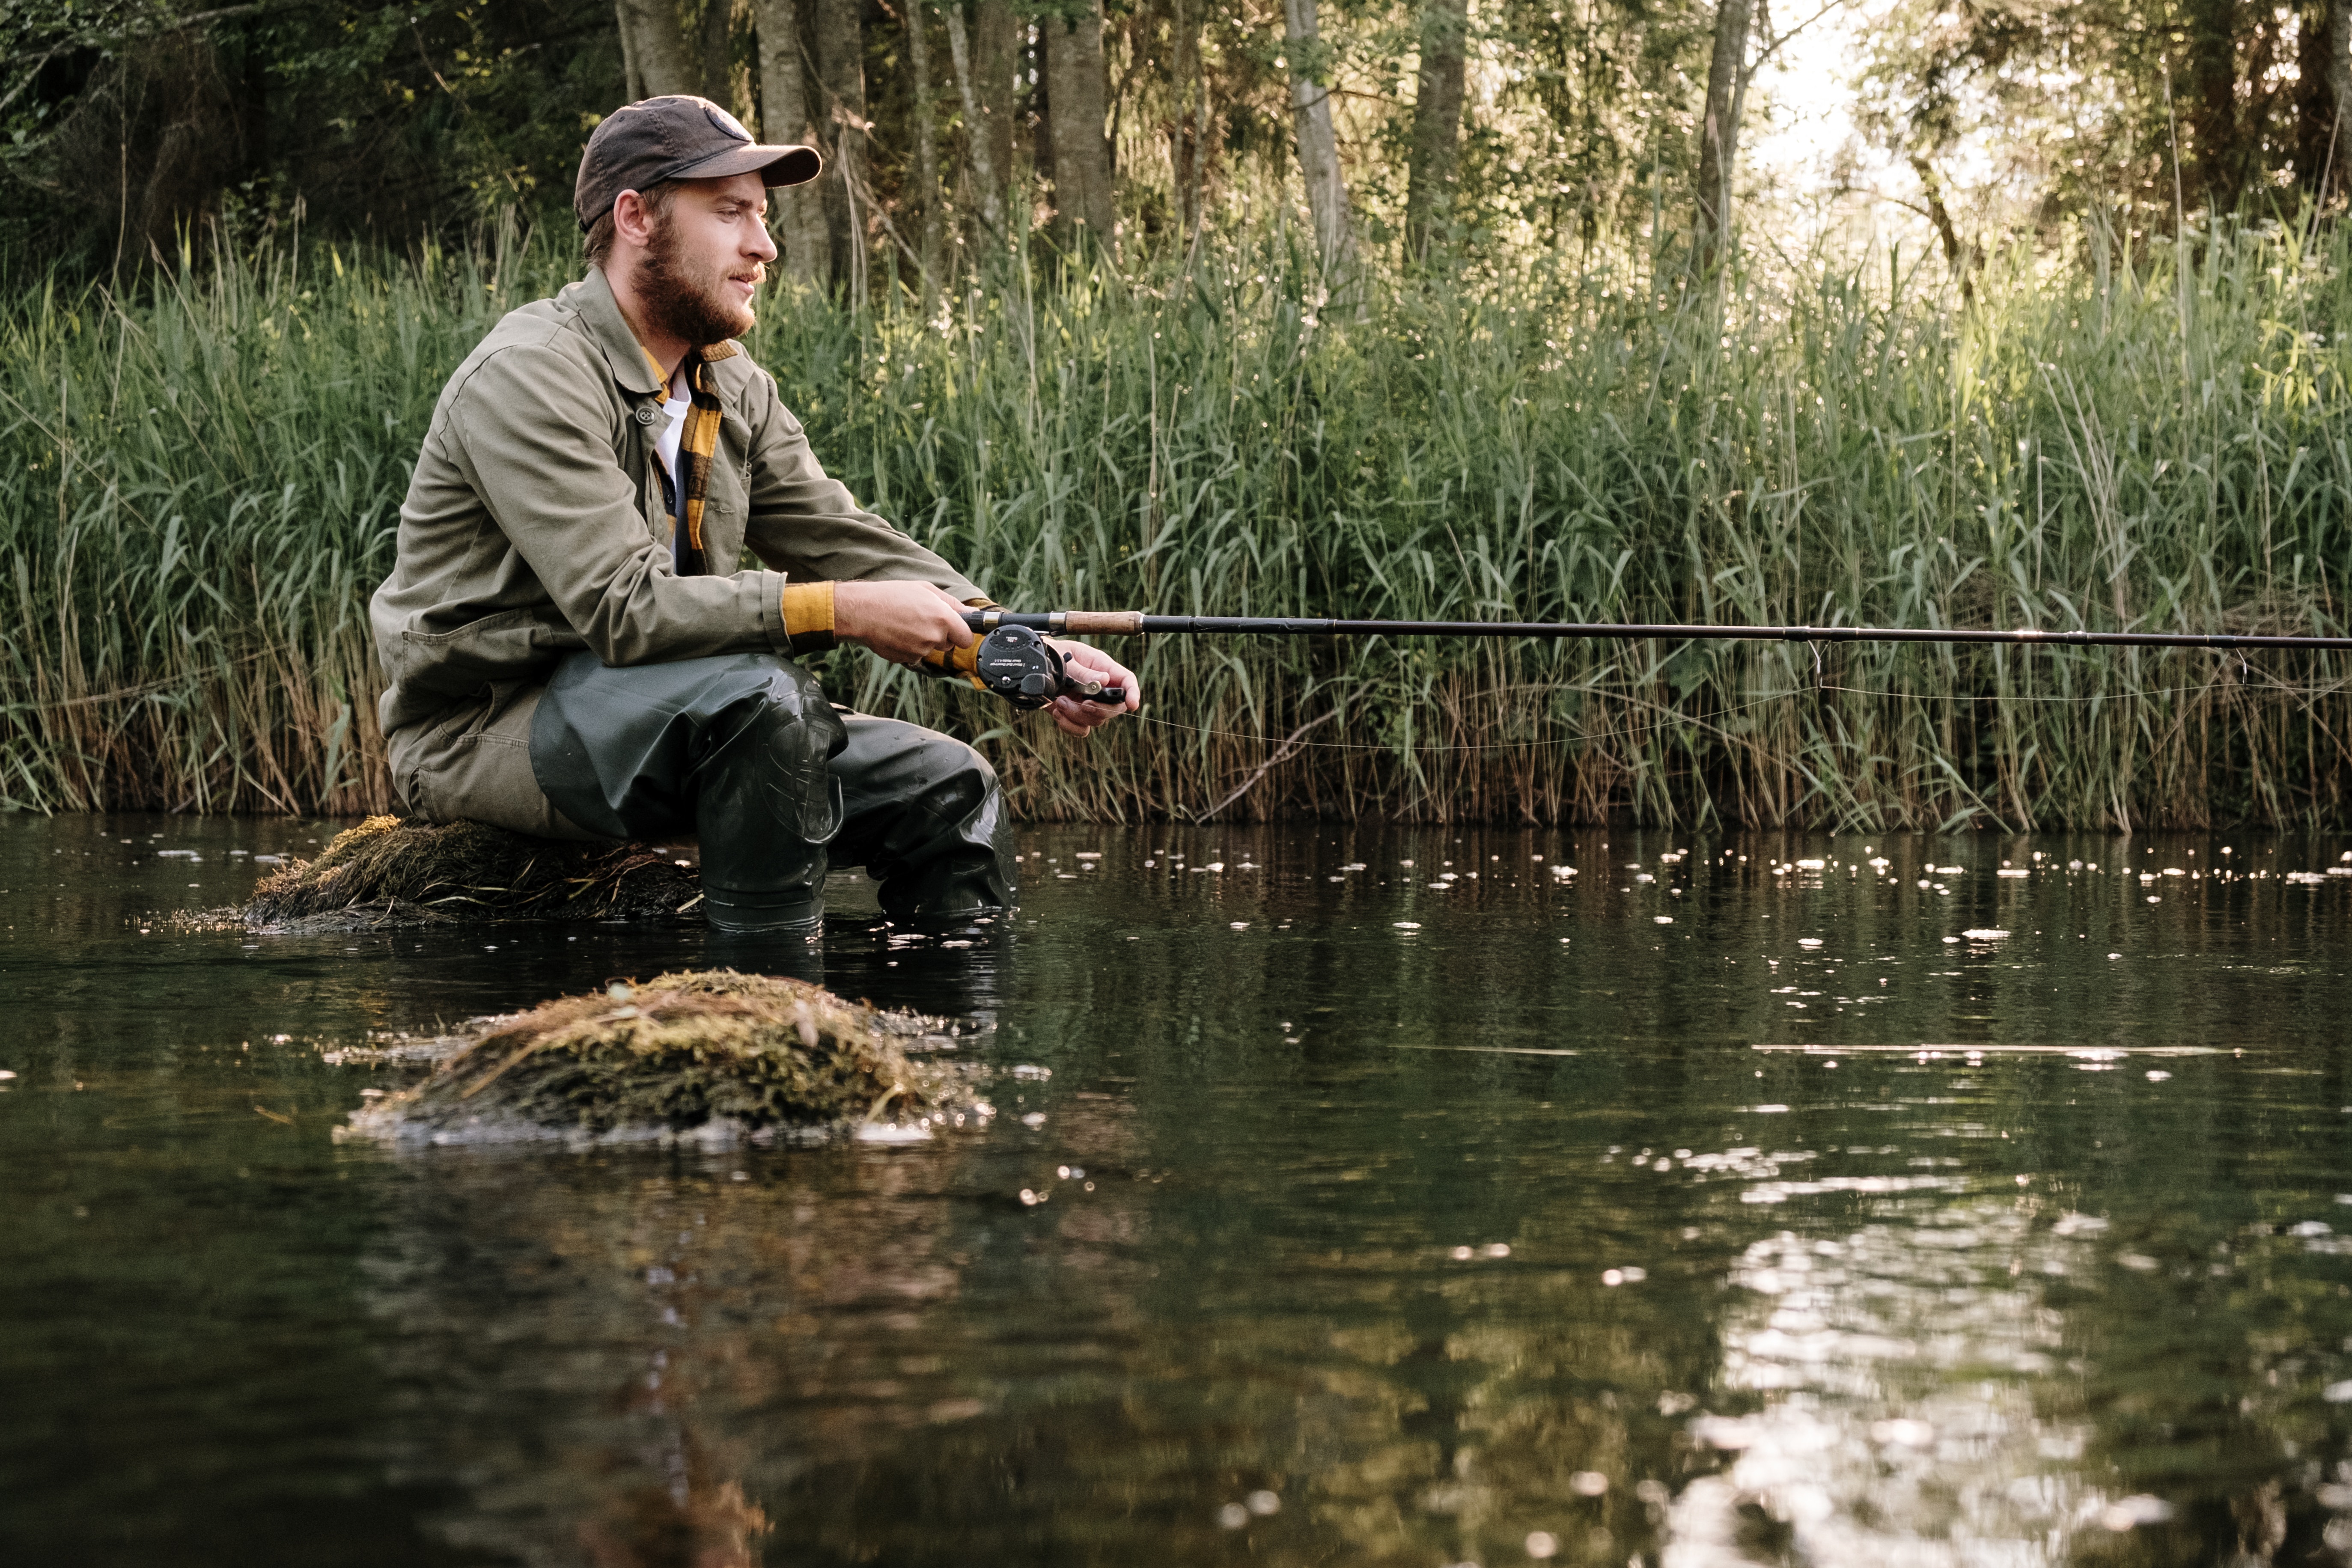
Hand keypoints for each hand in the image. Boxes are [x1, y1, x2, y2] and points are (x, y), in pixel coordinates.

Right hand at [833, 581, 974, 665]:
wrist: (861, 611)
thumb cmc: (892, 596)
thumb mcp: (925, 589)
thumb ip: (951, 604)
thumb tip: (971, 614)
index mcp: (943, 618)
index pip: (967, 638)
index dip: (962, 634)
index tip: (957, 630)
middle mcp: (934, 636)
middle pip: (949, 644)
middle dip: (940, 635)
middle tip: (922, 620)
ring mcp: (920, 650)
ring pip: (931, 649)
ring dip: (923, 640)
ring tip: (906, 624)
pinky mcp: (907, 659)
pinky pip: (915, 655)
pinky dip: (909, 647)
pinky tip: (898, 633)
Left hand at [1043, 639, 1140, 738]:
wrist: (1031, 668)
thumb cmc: (1051, 656)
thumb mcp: (1064, 658)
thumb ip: (1082, 671)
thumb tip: (1104, 680)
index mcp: (1101, 667)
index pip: (1126, 680)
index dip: (1133, 692)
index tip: (1132, 705)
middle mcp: (1099, 688)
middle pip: (1115, 707)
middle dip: (1100, 710)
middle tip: (1084, 704)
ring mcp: (1088, 703)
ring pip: (1096, 720)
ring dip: (1077, 715)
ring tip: (1061, 701)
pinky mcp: (1075, 715)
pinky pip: (1081, 730)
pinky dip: (1069, 725)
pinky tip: (1057, 711)